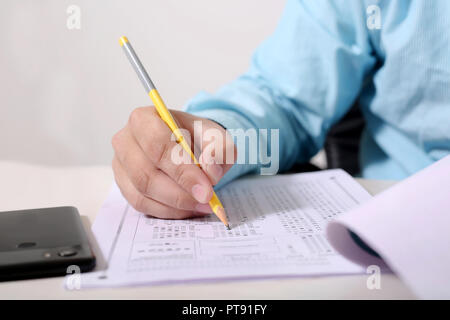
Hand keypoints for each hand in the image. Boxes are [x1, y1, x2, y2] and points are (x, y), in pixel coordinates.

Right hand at [112, 107, 235, 218]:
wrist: (188, 143)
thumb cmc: (197, 137)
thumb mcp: (216, 136)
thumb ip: (218, 149)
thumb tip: (211, 172)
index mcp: (144, 119)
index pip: (157, 145)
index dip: (182, 170)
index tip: (206, 187)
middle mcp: (125, 140)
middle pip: (145, 173)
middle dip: (180, 192)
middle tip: (206, 199)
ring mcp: (121, 165)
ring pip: (143, 192)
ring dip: (176, 204)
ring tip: (202, 204)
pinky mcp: (124, 185)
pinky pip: (142, 205)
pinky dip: (168, 211)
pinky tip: (188, 208)